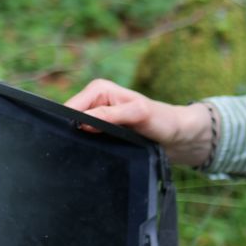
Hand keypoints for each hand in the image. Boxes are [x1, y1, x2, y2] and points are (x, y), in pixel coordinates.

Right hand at [64, 79, 215, 166]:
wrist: (177, 136)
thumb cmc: (162, 120)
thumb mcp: (138, 114)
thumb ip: (110, 115)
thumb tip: (81, 122)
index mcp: (98, 89)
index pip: (70, 107)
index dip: (67, 123)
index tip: (69, 141)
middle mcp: (95, 101)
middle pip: (69, 120)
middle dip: (72, 134)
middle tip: (79, 152)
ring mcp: (97, 117)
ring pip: (75, 132)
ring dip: (80, 143)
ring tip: (87, 154)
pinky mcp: (101, 131)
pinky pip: (85, 140)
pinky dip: (87, 148)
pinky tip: (92, 156)